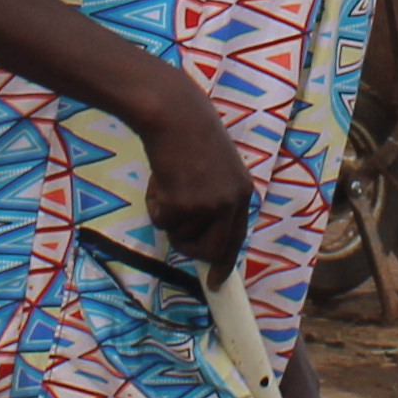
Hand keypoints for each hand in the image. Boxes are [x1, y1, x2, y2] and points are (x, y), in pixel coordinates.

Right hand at [131, 69, 255, 278]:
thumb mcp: (218, 169)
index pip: (236, 238)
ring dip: (169, 217)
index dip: (225, 263)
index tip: (217, 284)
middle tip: (175, 226)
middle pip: (209, 250)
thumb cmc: (190, 136)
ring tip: (169, 182)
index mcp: (242, 193)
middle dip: (189, 248)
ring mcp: (207, 205)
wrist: (174, 113)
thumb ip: (216, 198)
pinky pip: (161, 222)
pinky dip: (154, 204)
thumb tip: (199, 232)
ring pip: (179, 236)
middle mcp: (230, 203)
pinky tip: (160, 178)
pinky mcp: (181, 203)